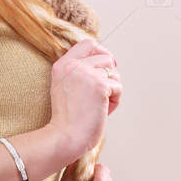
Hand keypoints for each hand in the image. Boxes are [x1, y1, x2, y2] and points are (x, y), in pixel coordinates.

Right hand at [47, 38, 121, 163]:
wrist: (64, 136)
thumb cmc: (67, 119)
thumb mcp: (65, 87)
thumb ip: (79, 72)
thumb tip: (109, 61)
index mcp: (63, 65)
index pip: (88, 43)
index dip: (100, 53)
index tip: (103, 68)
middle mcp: (74, 65)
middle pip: (106, 58)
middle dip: (108, 76)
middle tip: (99, 96)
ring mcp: (87, 74)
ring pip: (114, 73)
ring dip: (112, 89)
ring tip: (99, 105)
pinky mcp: (100, 85)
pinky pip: (118, 88)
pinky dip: (115, 101)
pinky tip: (102, 111)